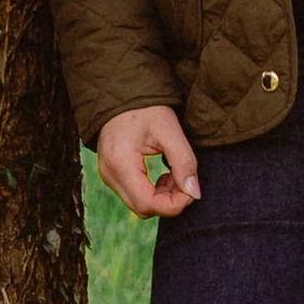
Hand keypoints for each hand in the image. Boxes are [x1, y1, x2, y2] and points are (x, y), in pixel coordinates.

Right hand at [97, 103, 200, 218]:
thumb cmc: (145, 108)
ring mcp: (108, 177)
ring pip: (140, 205)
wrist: (122, 94)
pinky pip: (135, 196)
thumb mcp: (169, 130)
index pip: (148, 204)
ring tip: (174, 173)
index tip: (191, 188)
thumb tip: (195, 193)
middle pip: (143, 209)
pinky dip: (154, 192)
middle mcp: (109, 175)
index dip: (174, 203)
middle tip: (183, 178)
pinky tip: (163, 174)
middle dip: (170, 201)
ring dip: (163, 197)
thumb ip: (184, 162)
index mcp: (120, 164)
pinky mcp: (112, 176)